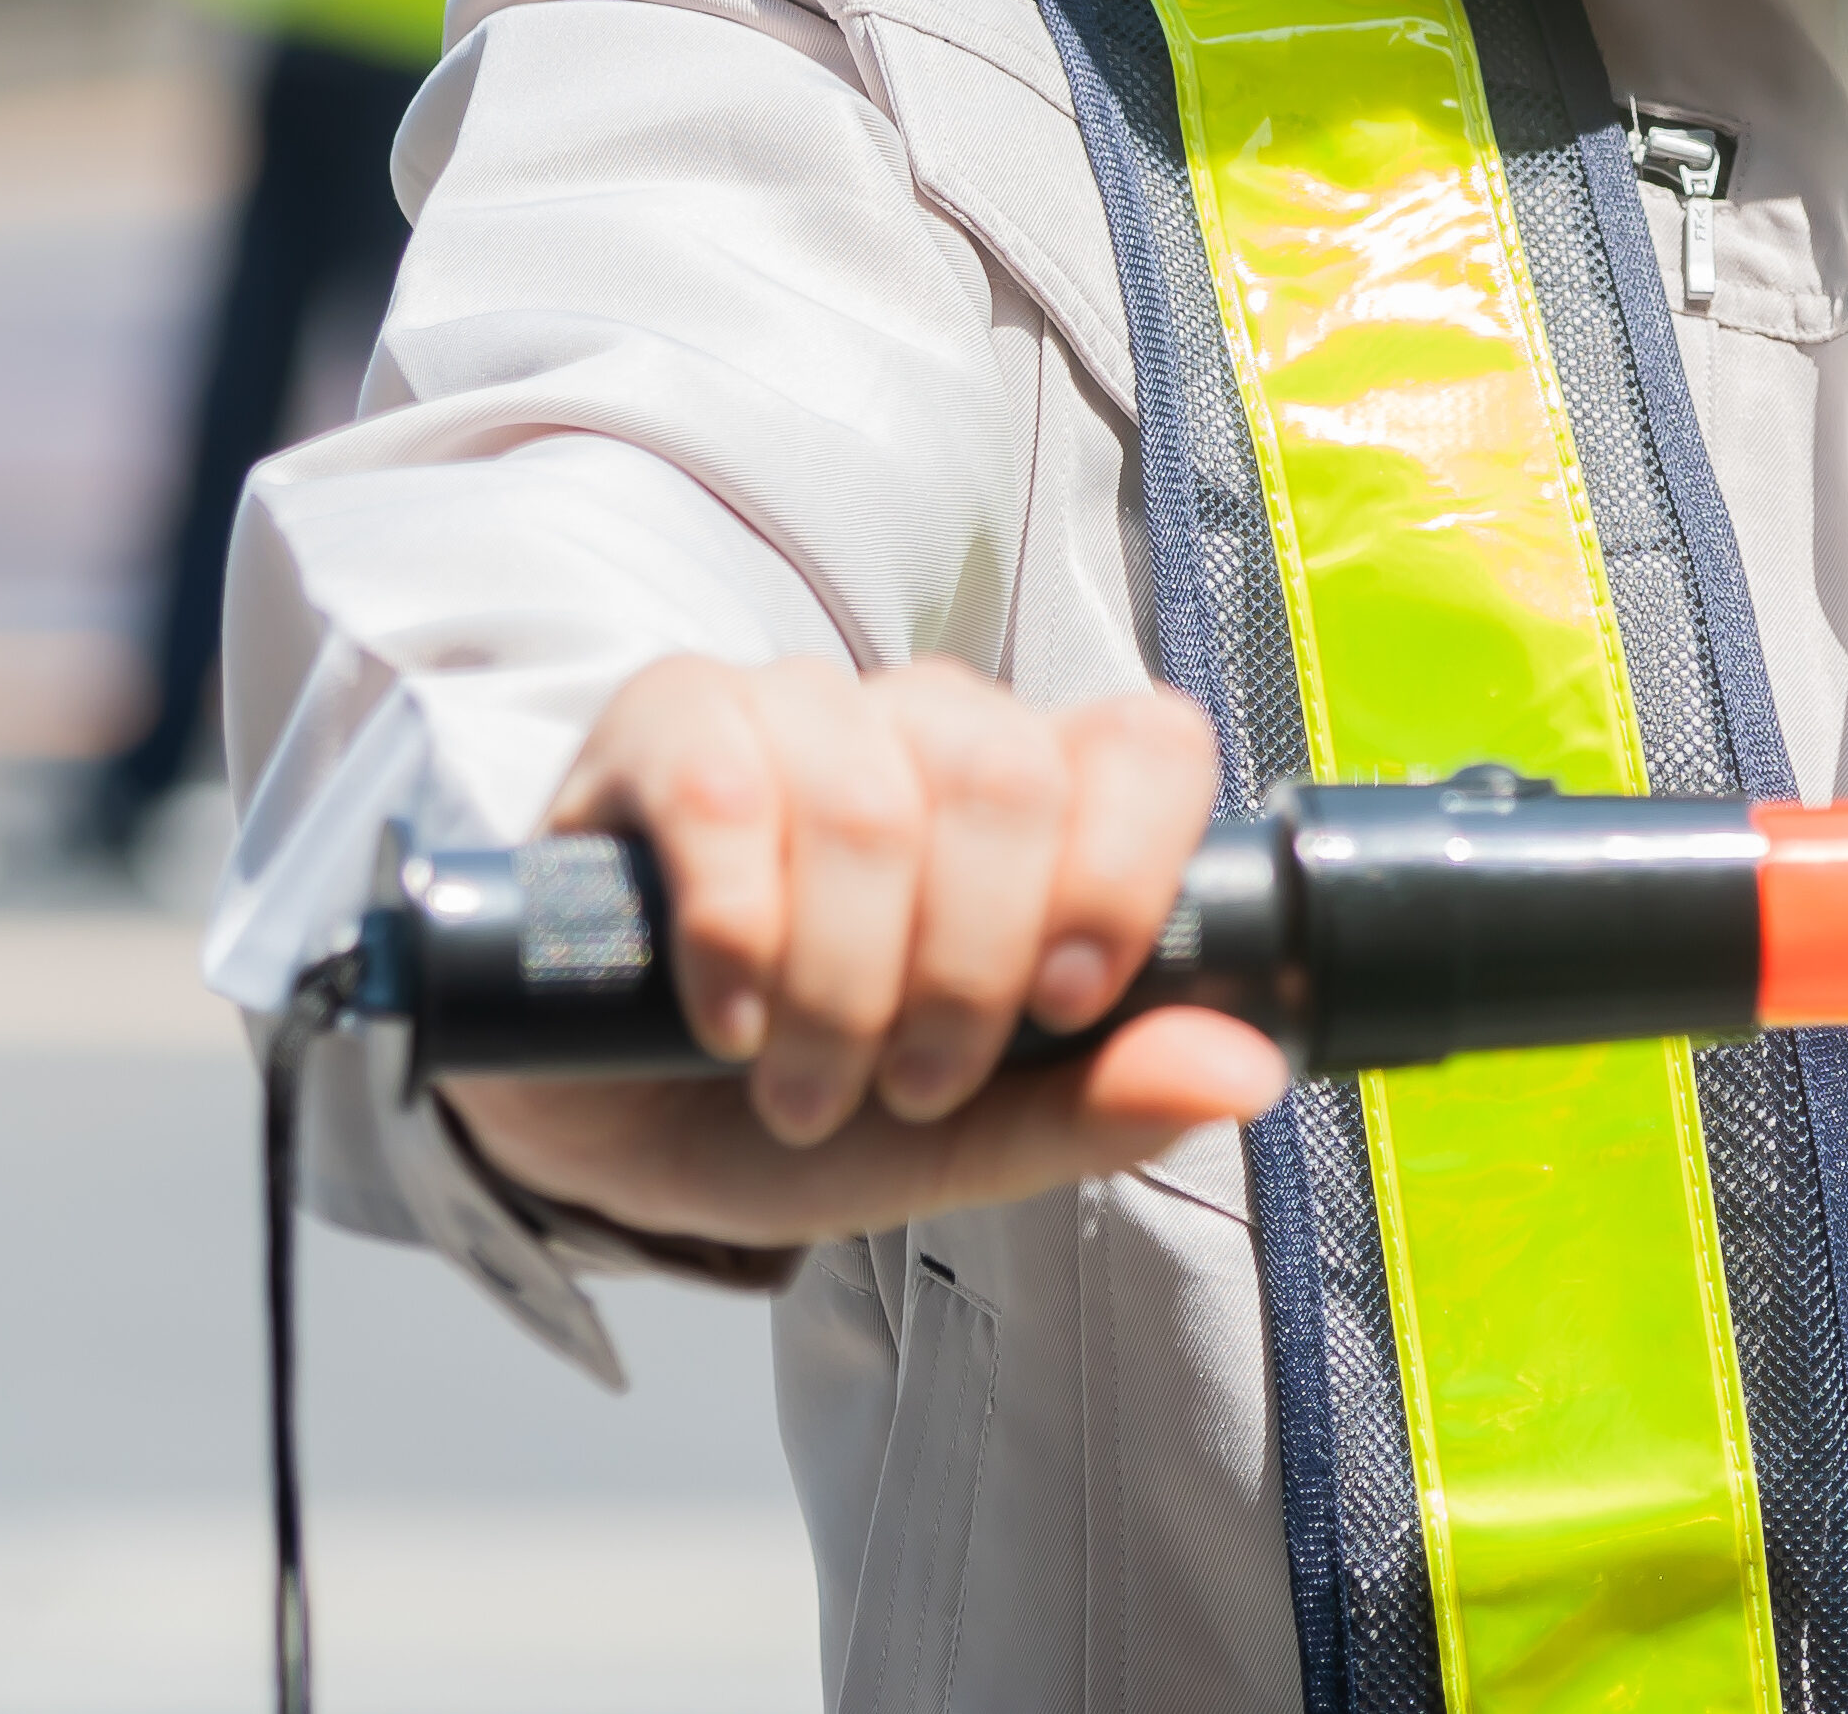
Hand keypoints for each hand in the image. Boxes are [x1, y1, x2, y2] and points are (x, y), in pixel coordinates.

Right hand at [438, 662, 1281, 1249]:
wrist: (596, 1131)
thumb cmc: (789, 1107)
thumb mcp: (955, 1140)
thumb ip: (1099, 1103)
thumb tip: (1251, 1069)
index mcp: (1034, 798)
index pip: (1146, 746)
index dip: (1125, 868)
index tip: (1067, 1002)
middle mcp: (927, 726)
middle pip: (1006, 781)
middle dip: (963, 971)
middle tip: (907, 1085)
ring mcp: (796, 708)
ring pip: (872, 800)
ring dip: (842, 981)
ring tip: (801, 1084)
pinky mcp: (665, 724)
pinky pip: (725, 784)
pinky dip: (737, 926)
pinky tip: (725, 1013)